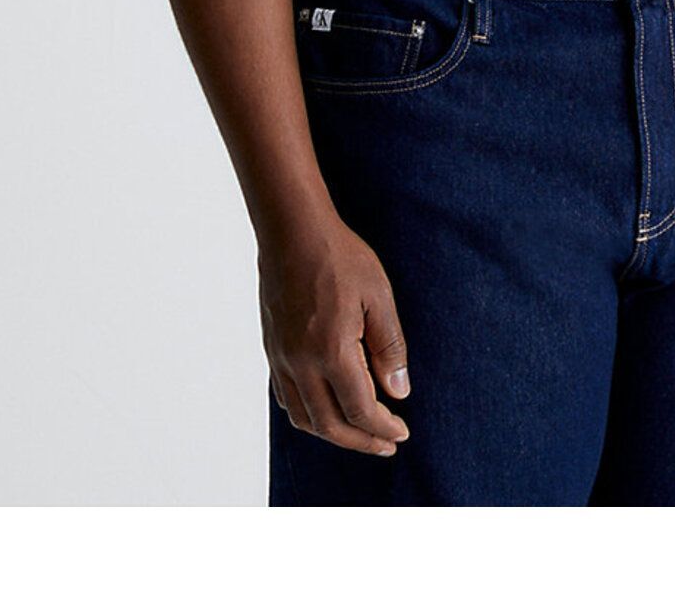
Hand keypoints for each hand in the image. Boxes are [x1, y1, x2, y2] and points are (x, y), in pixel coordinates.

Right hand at [259, 210, 411, 456]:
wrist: (292, 231)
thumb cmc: (339, 257)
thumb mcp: (379, 296)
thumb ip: (390, 347)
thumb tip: (398, 392)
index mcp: (331, 351)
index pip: (360, 410)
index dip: (383, 428)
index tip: (402, 431)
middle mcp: (301, 363)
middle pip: (330, 425)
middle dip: (361, 440)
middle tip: (386, 444)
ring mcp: (282, 358)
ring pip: (304, 418)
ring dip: (333, 432)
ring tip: (359, 432)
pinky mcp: (272, 349)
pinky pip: (287, 397)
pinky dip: (308, 414)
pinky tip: (326, 407)